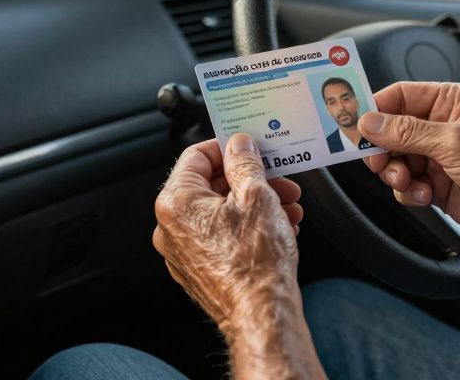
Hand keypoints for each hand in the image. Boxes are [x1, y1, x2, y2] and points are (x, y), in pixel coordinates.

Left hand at [153, 134, 304, 329]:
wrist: (262, 315)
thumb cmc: (255, 261)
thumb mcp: (256, 195)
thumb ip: (245, 162)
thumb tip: (239, 145)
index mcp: (176, 202)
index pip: (196, 156)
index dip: (228, 147)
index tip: (250, 146)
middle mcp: (170, 227)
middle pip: (211, 185)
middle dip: (251, 179)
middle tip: (280, 180)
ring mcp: (183, 252)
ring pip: (221, 212)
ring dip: (255, 203)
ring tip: (288, 208)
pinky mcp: (199, 270)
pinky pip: (221, 236)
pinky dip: (247, 226)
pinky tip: (278, 227)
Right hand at [360, 82, 459, 244]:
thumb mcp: (454, 142)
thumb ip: (408, 132)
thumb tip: (371, 122)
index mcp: (451, 101)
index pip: (400, 97)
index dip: (375, 110)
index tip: (355, 126)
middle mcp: (443, 126)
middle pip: (392, 131)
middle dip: (383, 149)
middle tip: (379, 162)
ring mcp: (440, 157)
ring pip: (397, 161)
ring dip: (396, 173)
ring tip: (408, 181)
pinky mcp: (440, 186)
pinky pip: (408, 185)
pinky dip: (409, 192)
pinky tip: (424, 195)